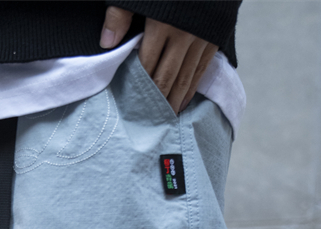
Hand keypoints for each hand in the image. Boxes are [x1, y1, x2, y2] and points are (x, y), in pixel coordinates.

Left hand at [100, 7, 217, 113]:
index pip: (146, 64)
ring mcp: (200, 39)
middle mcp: (183, 35)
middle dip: (155, 101)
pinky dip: (191, 89)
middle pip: (165, 77)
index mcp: (162, 24)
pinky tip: (182, 102)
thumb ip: (120, 14)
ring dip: (173, 101)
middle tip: (145, 121)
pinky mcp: (213, 39)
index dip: (138, 86)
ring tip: (163, 119)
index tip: (130, 104)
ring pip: (184, 79)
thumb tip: (107, 42)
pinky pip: (201, 70)